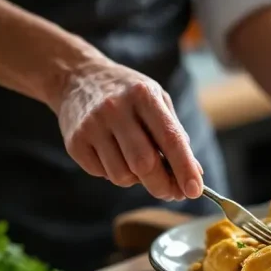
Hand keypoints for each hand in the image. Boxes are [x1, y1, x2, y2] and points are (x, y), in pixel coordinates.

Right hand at [52, 60, 203, 200]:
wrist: (77, 78)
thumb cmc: (128, 94)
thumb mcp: (157, 100)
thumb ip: (176, 134)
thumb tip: (195, 173)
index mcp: (144, 96)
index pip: (170, 138)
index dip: (184, 168)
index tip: (194, 191)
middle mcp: (115, 109)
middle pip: (144, 163)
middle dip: (162, 185)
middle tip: (172, 193)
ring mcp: (92, 125)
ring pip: (122, 175)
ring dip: (136, 180)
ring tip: (136, 163)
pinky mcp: (75, 142)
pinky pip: (102, 174)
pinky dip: (114, 173)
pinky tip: (114, 155)